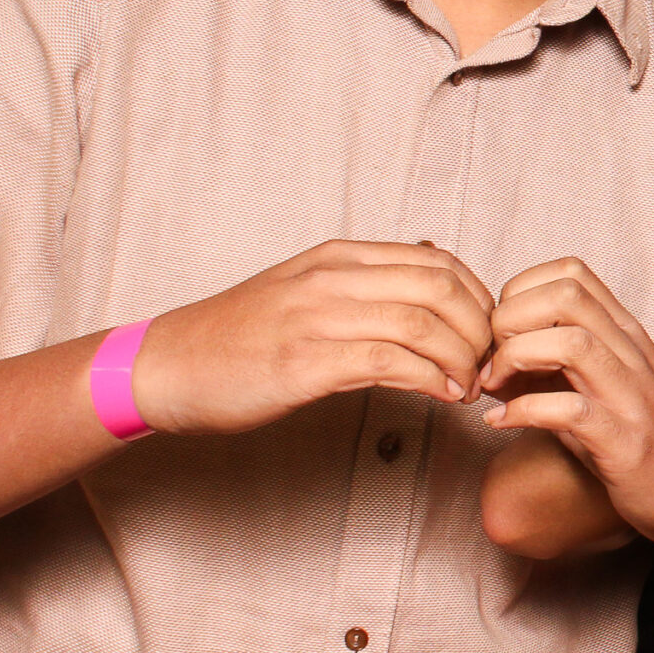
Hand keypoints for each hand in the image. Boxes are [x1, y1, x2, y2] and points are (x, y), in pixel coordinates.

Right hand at [133, 241, 495, 434]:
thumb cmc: (238, 336)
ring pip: (422, 323)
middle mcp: (332, 278)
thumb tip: (428, 273)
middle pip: (441, 287)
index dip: (479, 299)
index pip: (439, 262)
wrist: (164, 366)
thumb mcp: (306, 288)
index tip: (489, 335)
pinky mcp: (303, 362)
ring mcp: (316, 317)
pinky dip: (428, 379)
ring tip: (468, 387)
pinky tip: (441, 395)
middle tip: (488, 365)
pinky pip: (387, 361)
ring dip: (460, 359)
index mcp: (338, 257)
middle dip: (481, 329)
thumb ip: (364, 281)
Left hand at [479, 259, 653, 554]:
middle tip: (491, 359)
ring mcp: (630, 396)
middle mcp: (630, 353)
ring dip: (515, 358)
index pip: (570, 272)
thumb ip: (552, 361)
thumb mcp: (598, 384)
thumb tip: (487, 355)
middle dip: (511, 319)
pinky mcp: (624, 441)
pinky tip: (500, 422)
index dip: (520, 292)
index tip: (500, 332)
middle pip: (566, 296)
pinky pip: (569, 411)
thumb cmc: (635, 435)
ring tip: (493, 386)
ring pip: (571, 342)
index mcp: (623, 332)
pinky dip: (523, 411)